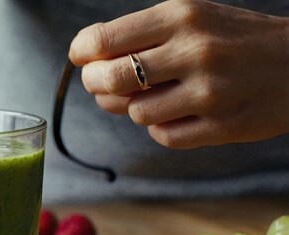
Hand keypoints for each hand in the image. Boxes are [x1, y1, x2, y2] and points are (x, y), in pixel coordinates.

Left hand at [69, 0, 288, 148]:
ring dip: (136, 107)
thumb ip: (141, 35)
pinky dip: (162, 128)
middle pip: (110, 79)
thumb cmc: (234, 39)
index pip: (104, 39)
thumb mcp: (192, 18)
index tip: (82, 58)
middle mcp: (195, 51)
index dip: (83, 53)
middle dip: (96, 84)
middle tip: (101, 84)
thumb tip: (88, 62)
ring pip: (135, 112)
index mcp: (182, 16)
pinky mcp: (222, 126)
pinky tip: (178, 114)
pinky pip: (163, 136)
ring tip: (155, 96)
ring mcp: (210, 92)